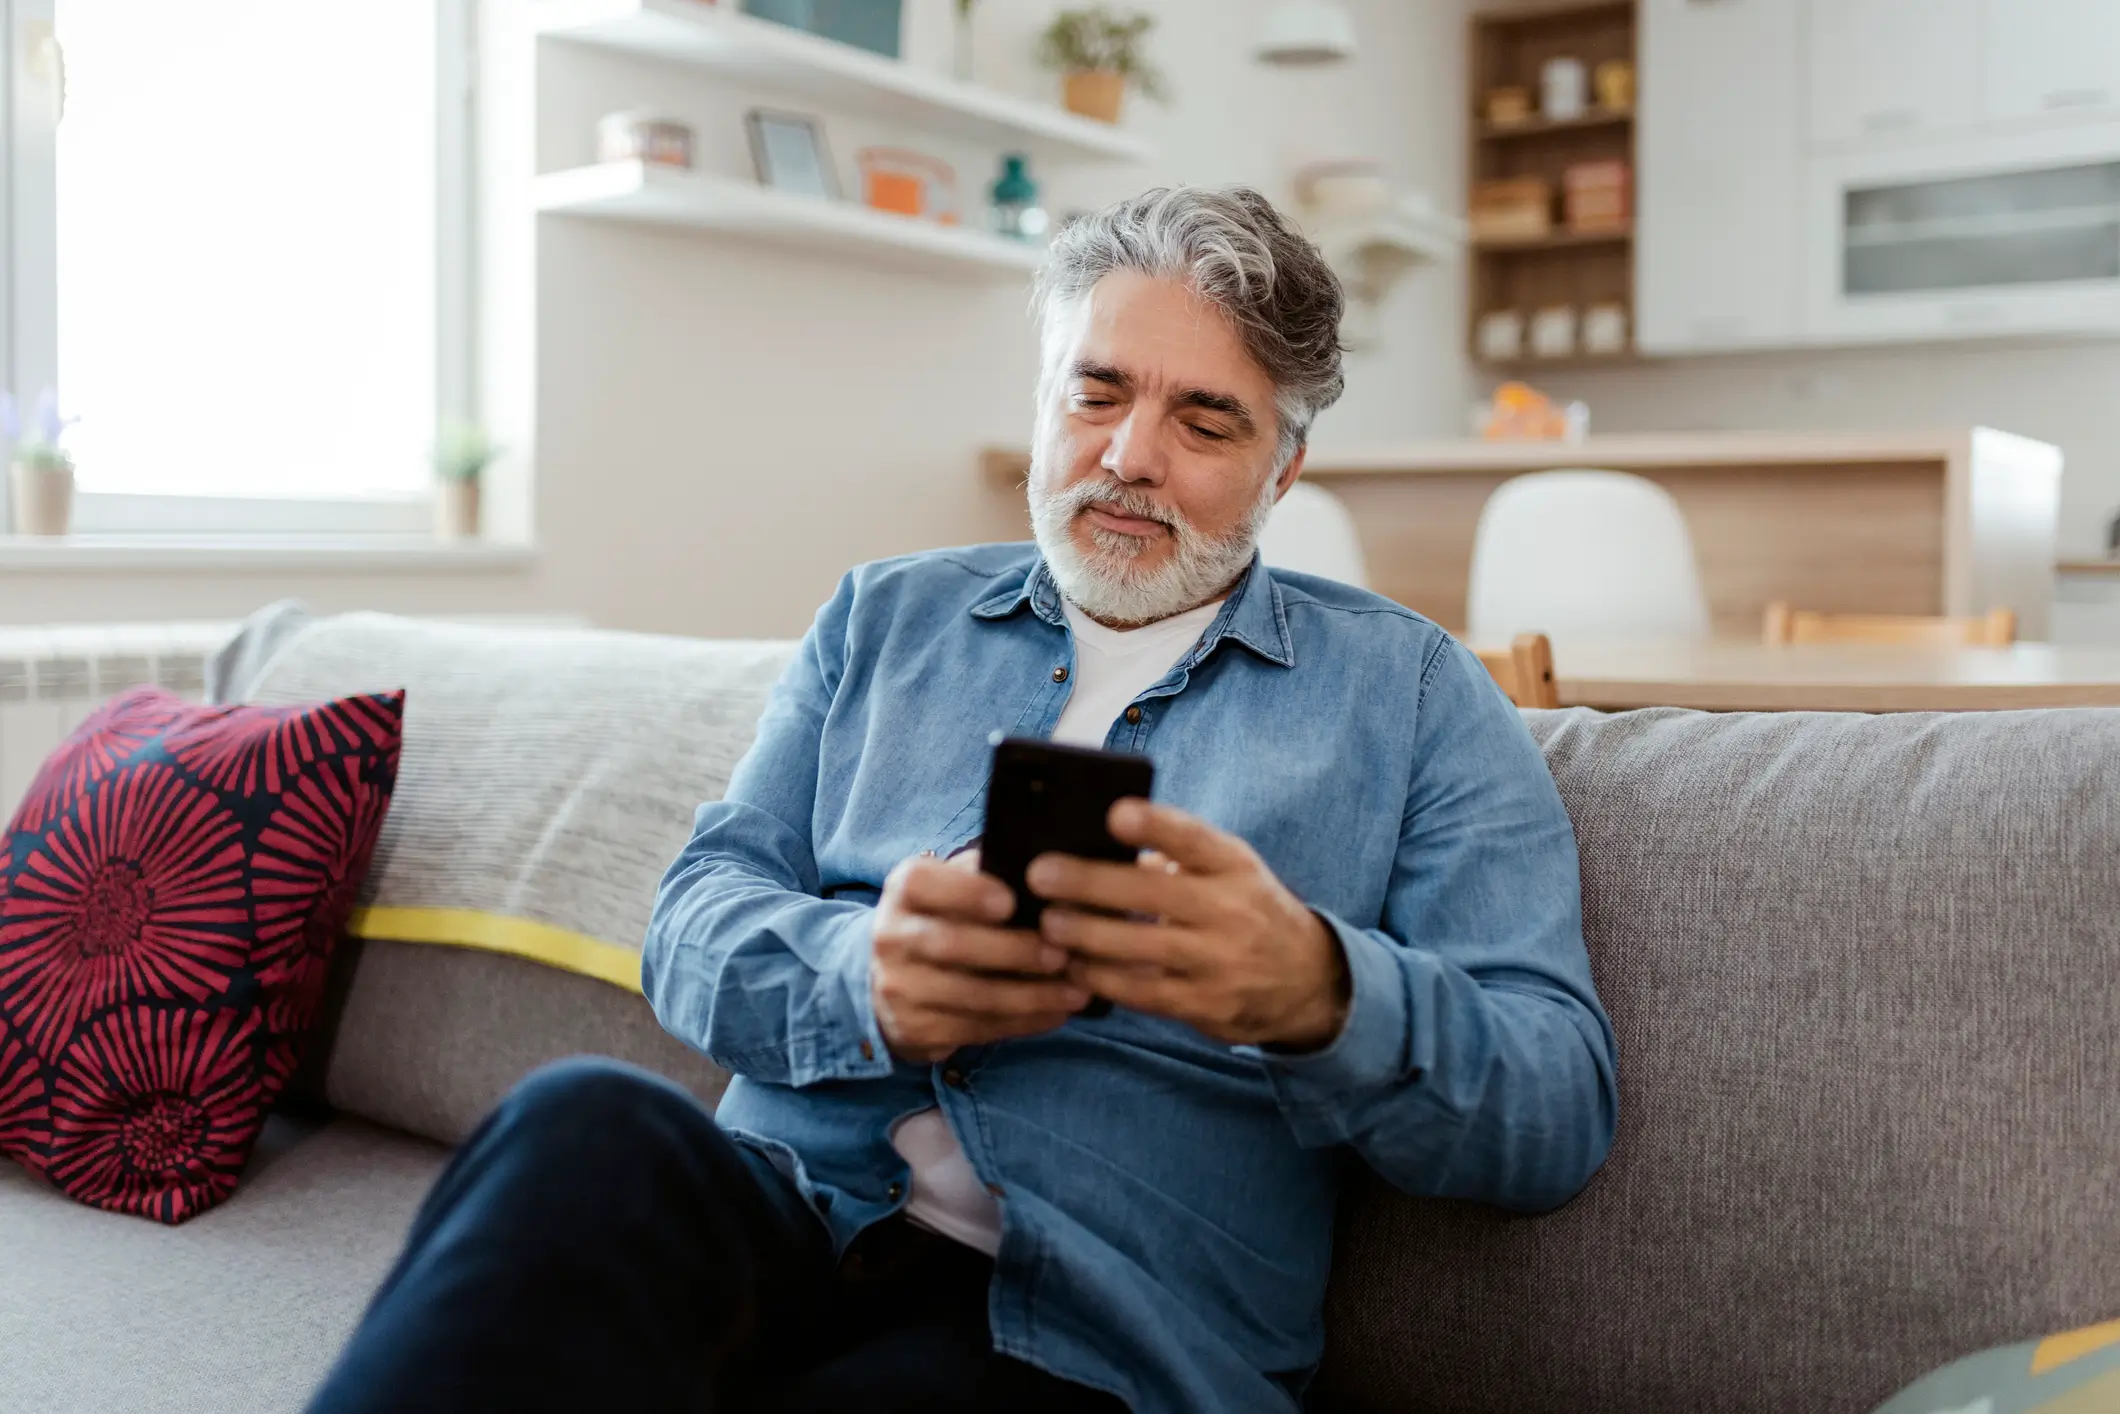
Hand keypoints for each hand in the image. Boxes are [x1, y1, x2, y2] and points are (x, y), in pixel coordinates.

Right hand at [870, 850, 1090, 1063]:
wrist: (894, 980)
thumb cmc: (943, 919)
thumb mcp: (952, 886)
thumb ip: (986, 873)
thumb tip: (1048, 872)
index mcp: (903, 891)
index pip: (922, 883)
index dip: (966, 893)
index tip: (1010, 902)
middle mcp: (892, 937)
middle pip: (951, 944)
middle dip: (1012, 951)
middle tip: (1061, 955)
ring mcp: (899, 987)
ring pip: (970, 995)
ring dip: (1029, 996)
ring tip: (1074, 992)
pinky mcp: (915, 1028)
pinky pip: (976, 1028)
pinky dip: (1022, 1022)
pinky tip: (1056, 1013)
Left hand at [1028, 801, 1349, 1050]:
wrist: (1306, 980)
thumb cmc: (1245, 909)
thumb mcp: (1228, 871)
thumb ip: (1174, 858)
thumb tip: (1095, 844)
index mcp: (1233, 866)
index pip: (1195, 838)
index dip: (1155, 825)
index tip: (1115, 813)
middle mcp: (1231, 910)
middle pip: (1154, 894)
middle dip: (1090, 883)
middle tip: (1040, 874)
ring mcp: (1219, 962)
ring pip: (1142, 948)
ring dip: (1086, 937)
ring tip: (1047, 925)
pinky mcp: (1206, 1005)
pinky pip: (1144, 993)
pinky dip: (1102, 980)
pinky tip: (1072, 967)